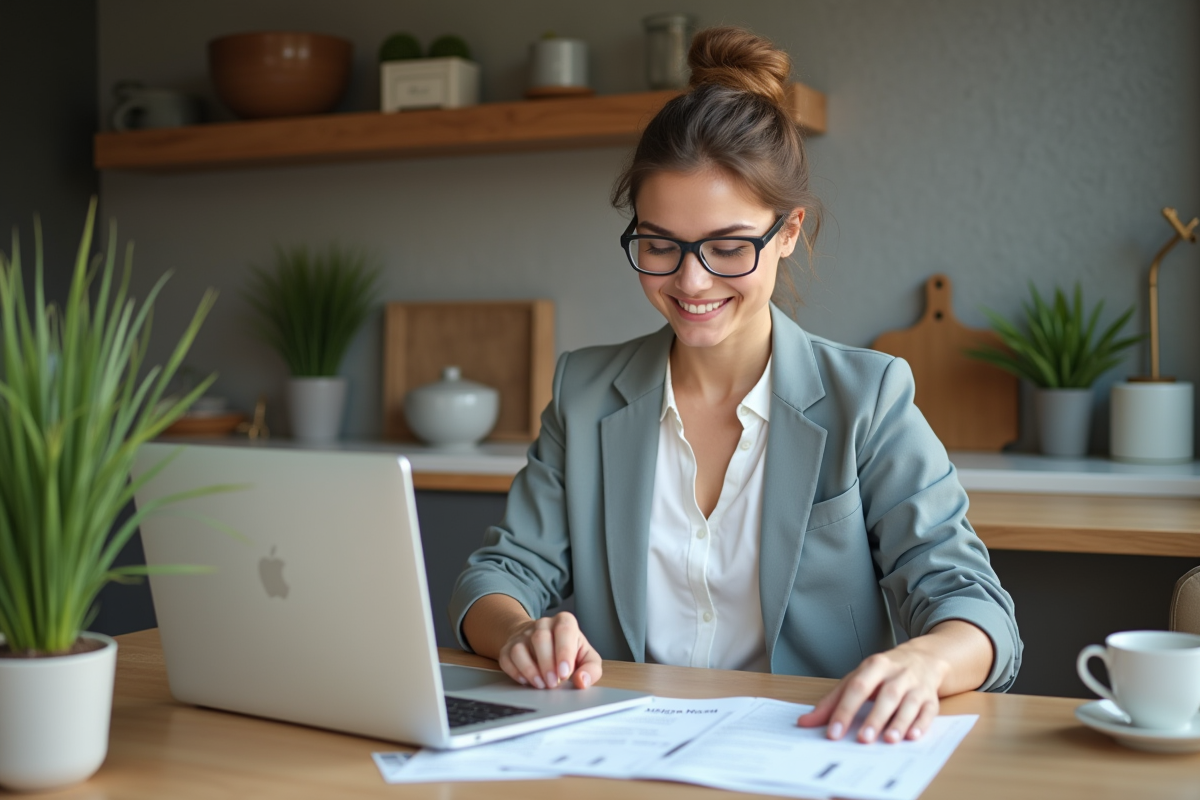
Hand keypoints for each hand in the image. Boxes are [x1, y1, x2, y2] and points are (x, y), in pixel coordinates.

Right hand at [497, 611, 601, 689]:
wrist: (541, 642)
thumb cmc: (567, 650)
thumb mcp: (586, 657)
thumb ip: (590, 669)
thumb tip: (582, 681)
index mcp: (564, 622)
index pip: (564, 630)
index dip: (564, 652)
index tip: (565, 673)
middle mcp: (542, 624)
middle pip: (541, 639)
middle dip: (547, 664)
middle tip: (553, 684)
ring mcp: (523, 635)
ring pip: (520, 648)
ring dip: (530, 670)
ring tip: (541, 685)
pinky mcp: (509, 647)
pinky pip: (507, 658)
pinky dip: (515, 672)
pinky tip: (526, 681)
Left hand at [796, 620, 992, 743]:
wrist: (923, 658)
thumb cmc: (883, 672)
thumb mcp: (857, 679)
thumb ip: (832, 701)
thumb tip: (805, 723)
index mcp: (874, 666)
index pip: (857, 687)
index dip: (844, 710)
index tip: (834, 732)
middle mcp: (897, 674)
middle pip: (886, 695)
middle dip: (875, 717)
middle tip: (863, 739)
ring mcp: (916, 685)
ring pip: (909, 703)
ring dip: (899, 722)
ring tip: (889, 740)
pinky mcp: (931, 698)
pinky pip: (929, 711)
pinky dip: (922, 724)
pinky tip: (913, 736)